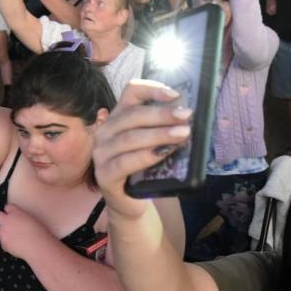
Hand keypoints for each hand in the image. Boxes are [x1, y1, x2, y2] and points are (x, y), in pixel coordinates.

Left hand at [0, 203, 54, 261]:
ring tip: (7, 236)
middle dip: (0, 219)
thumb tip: (18, 221)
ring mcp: (4, 233)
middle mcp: (7, 221)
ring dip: (0, 232)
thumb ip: (22, 218)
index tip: (13, 215)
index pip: (7, 207)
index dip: (10, 211)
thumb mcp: (32, 220)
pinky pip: (2, 242)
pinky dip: (7, 244)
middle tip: (5, 224)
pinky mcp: (4, 243)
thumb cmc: (40, 233)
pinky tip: (14, 245)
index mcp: (16, 213)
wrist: (38, 247)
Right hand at [92, 80, 192, 219]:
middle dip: (162, 114)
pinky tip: (162, 153)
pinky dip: (145, 156)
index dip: (152, 88)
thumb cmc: (145, 169)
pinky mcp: (104, 175)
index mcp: (118, 117)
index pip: (131, 92)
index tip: (175, 95)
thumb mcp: (154, 143)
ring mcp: (101, 154)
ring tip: (182, 134)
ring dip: (158, 134)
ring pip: (130, 138)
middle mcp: (105, 131)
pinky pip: (125, 162)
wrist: (131, 202)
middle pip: (132, 115)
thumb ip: (163, 127)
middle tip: (186, 116)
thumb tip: (188, 115)